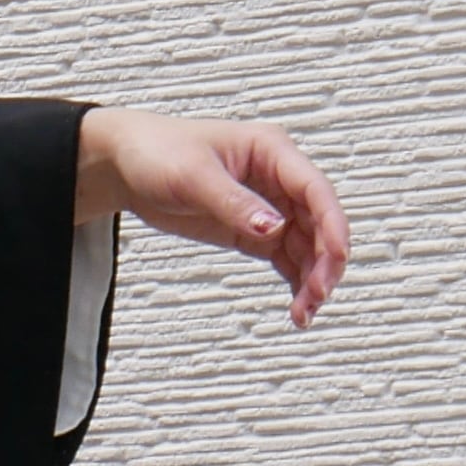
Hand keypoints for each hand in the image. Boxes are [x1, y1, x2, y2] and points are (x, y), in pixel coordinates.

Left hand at [77, 109, 351, 329]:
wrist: (129, 164)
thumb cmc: (160, 153)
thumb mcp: (194, 176)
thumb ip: (234, 204)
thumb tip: (274, 228)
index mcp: (271, 151)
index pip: (314, 189)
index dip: (332, 224)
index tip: (336, 258)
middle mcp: (277, 178)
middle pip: (317, 221)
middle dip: (323, 259)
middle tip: (317, 297)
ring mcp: (267, 205)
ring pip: (303, 243)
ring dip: (309, 277)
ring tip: (304, 314)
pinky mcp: (250, 229)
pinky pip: (283, 254)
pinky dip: (292, 277)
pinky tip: (296, 305)